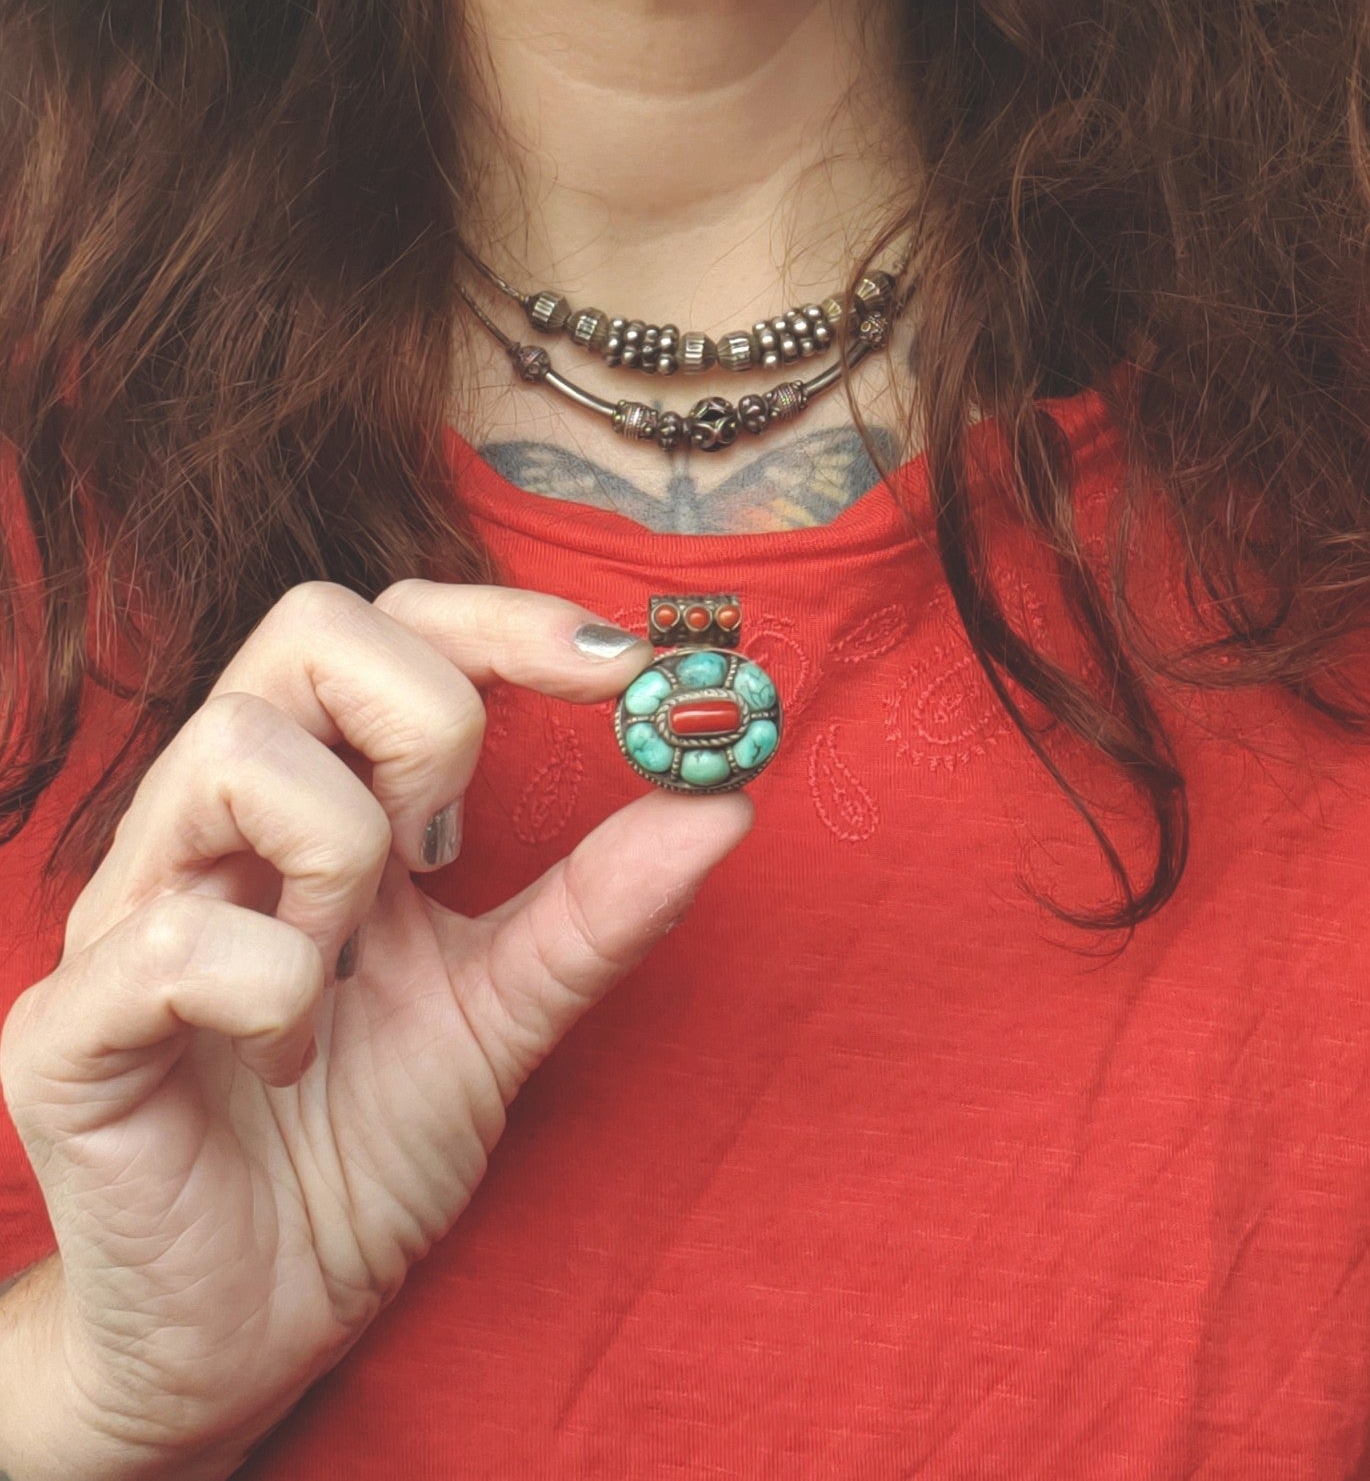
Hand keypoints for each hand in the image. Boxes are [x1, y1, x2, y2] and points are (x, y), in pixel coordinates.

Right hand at [0, 579, 752, 1478]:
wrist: (252, 1324)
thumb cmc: (358, 1152)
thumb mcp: (503, 1015)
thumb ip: (597, 910)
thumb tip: (724, 802)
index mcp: (315, 805)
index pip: (388, 626)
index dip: (506, 621)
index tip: (630, 670)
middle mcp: (215, 825)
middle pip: (308, 628)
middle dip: (428, 719)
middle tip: (451, 849)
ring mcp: (132, 910)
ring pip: (240, 751)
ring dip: (344, 861)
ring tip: (346, 975)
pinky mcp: (70, 1026)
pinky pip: (181, 941)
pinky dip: (275, 994)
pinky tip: (285, 1063)